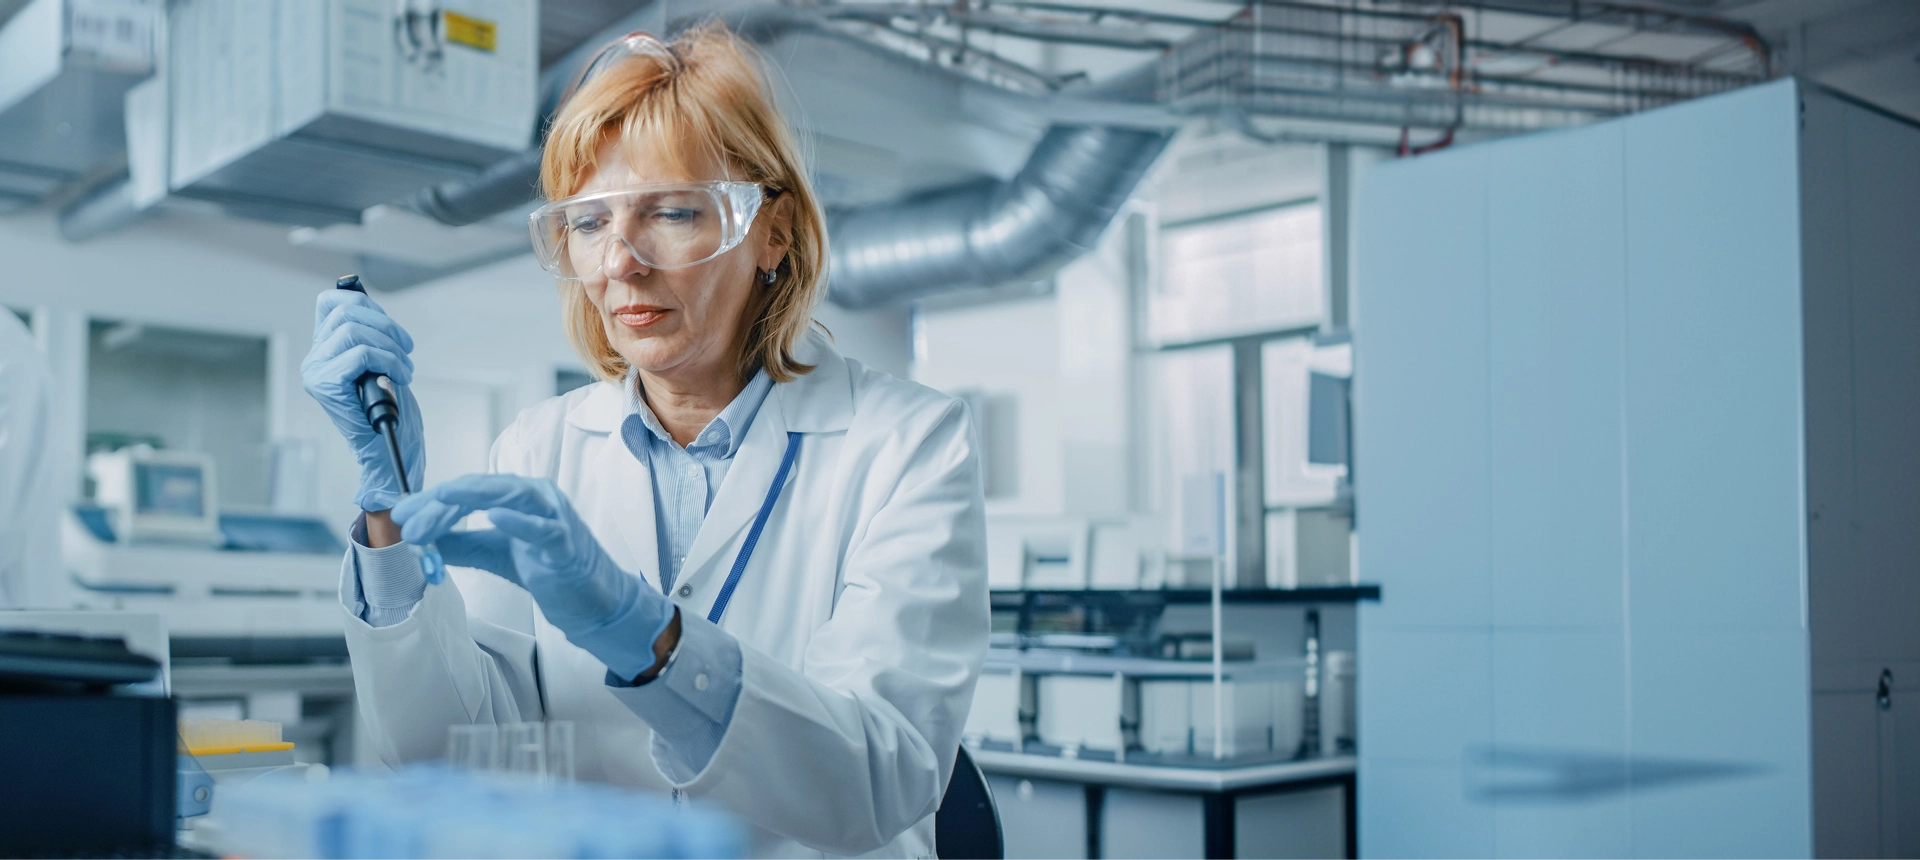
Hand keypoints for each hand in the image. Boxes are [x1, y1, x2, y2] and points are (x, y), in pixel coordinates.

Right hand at [302, 289, 423, 511]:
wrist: (387, 445)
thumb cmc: (387, 404)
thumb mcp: (379, 360)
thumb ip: (368, 332)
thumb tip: (363, 299)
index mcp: (324, 348)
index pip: (329, 303)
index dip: (362, 302)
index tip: (387, 323)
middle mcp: (314, 358)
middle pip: (346, 313)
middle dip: (387, 327)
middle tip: (407, 349)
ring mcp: (316, 372)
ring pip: (355, 332)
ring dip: (391, 347)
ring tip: (405, 368)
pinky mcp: (325, 385)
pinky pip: (361, 354)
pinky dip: (389, 361)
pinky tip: (401, 377)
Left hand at [392, 475, 672, 675]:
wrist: (593, 599)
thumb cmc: (549, 568)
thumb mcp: (493, 552)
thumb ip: (461, 543)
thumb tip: (420, 538)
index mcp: (519, 495)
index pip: (468, 490)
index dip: (432, 501)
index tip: (401, 515)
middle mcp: (537, 496)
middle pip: (482, 488)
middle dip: (441, 502)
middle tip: (407, 521)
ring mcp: (554, 516)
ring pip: (510, 495)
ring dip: (469, 500)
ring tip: (437, 504)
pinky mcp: (566, 544)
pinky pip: (542, 529)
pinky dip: (518, 521)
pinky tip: (493, 516)